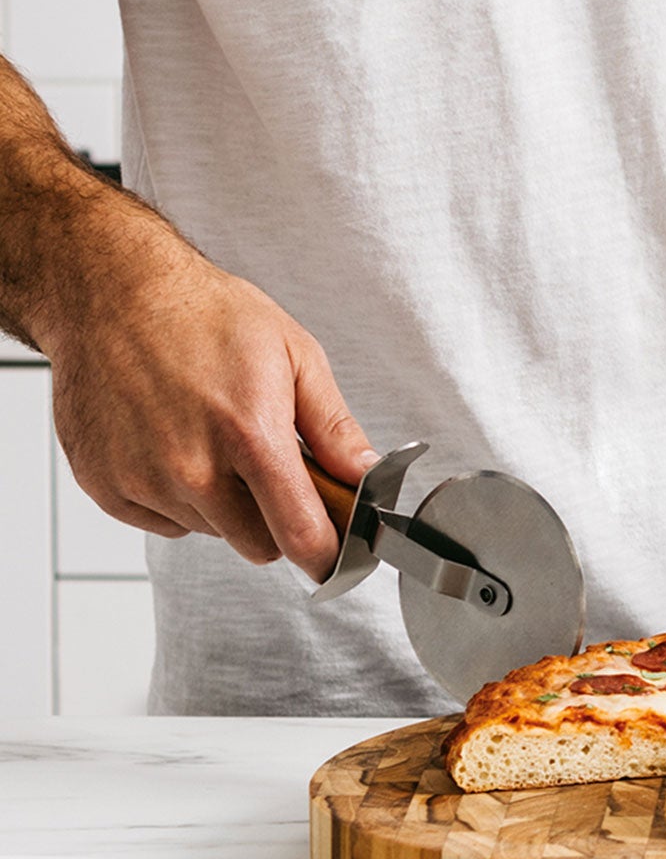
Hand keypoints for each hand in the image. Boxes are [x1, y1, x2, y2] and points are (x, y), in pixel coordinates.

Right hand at [45, 232, 375, 578]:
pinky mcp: (106, 489)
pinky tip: (175, 445)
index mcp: (249, 435)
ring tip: (215, 438)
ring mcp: (143, 482)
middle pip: (255, 544)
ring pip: (209, 531)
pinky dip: (177, 497)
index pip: (297, 531)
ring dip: (223, 503)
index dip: (324, 555)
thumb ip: (334, 426)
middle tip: (272, 469)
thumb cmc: (206, 317)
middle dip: (275, 519)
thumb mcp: (295, 355)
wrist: (115, 298)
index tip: (335, 560)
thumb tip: (365, 473)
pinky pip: (163, 522)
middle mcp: (191, 469)